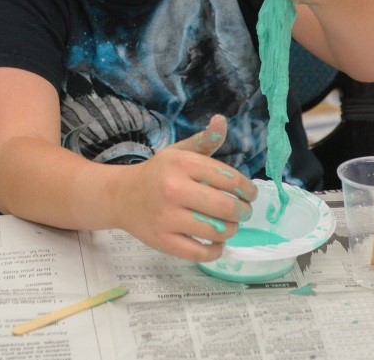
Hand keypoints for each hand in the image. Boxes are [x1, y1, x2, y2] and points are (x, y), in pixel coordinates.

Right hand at [111, 115, 256, 261]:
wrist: (122, 195)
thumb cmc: (158, 172)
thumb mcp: (179, 152)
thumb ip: (204, 140)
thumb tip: (222, 120)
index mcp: (182, 164)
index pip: (227, 178)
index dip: (246, 188)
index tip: (250, 194)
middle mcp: (174, 189)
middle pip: (224, 207)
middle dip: (243, 211)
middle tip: (244, 212)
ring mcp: (167, 218)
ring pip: (215, 231)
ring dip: (231, 230)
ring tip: (230, 225)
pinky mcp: (163, 241)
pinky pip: (199, 253)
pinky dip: (214, 250)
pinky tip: (216, 242)